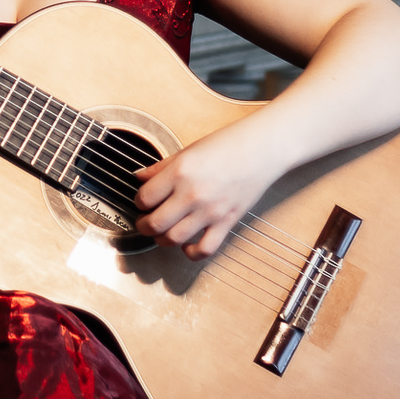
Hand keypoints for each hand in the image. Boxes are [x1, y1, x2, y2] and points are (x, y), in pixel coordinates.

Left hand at [133, 127, 278, 260]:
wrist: (261, 150)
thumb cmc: (226, 145)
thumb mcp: (187, 151)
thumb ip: (160, 168)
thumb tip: (139, 177)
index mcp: (179, 173)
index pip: (144, 198)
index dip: (138, 201)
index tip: (142, 201)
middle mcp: (192, 195)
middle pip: (155, 224)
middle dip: (143, 226)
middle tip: (144, 221)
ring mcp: (210, 212)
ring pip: (174, 239)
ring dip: (162, 239)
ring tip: (162, 232)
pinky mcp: (226, 223)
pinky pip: (204, 249)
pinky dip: (191, 253)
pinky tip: (186, 245)